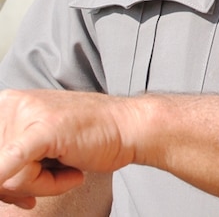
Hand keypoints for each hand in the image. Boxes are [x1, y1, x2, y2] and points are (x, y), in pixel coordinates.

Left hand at [0, 89, 134, 206]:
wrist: (130, 127)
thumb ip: (11, 160)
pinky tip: (4, 178)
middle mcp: (13, 103)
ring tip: (70, 168)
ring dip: (43, 185)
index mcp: (9, 104)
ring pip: (9, 178)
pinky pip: (13, 160)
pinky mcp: (45, 129)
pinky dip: (5, 175)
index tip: (20, 191)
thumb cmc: (91, 138)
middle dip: (25, 184)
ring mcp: (29, 114)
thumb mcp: (39, 145)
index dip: (4, 180)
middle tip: (57, 175)